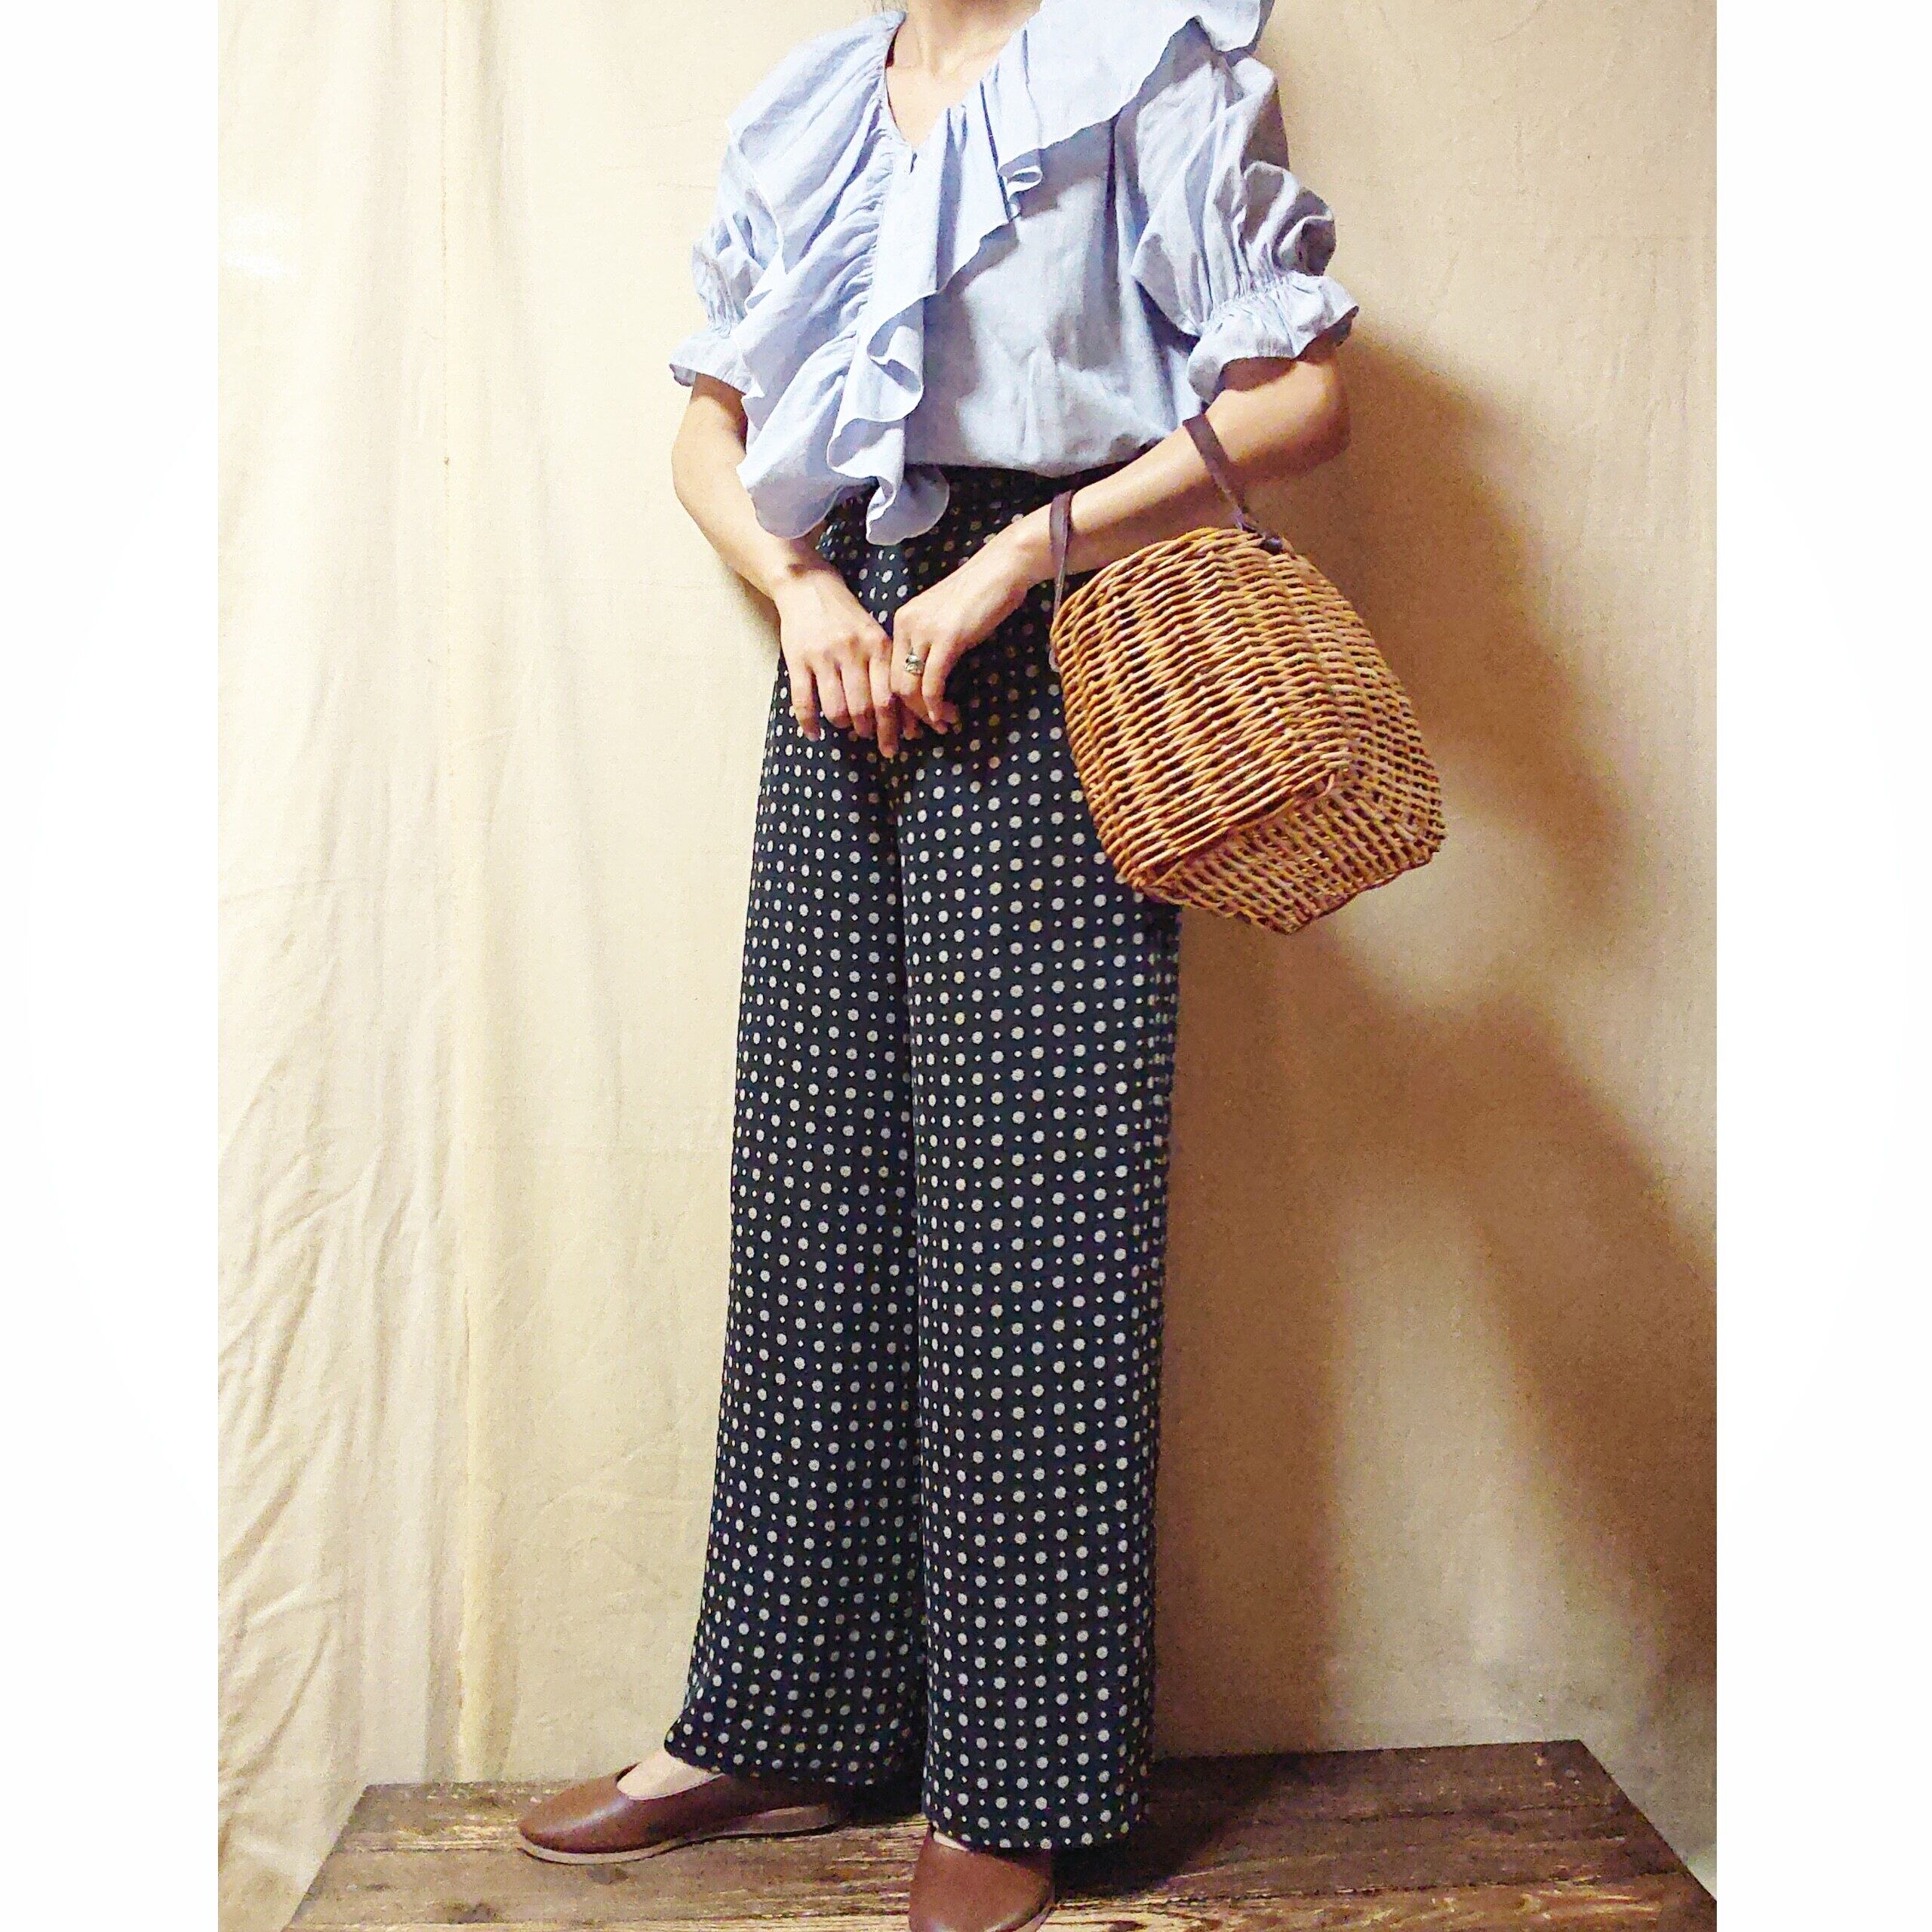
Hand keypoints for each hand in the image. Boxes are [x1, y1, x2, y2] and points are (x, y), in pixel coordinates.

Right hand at [770, 562, 921, 756]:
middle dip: (871, 731)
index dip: (894, 725)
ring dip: (844, 725)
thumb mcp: (874, 635)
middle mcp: (852, 651)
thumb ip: (886, 669)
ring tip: (846, 726)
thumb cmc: (848, 618)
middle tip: (871, 740)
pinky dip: (809, 723)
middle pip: (865, 707)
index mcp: (877, 646)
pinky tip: (814, 733)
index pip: (889, 696)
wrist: (810, 587)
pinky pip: (804, 701)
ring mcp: (823, 656)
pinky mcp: (797, 659)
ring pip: (837, 708)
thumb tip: (905, 712)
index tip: (898, 743)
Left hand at [889, 515, 1052, 732]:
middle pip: (894, 682)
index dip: (900, 699)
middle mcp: (906, 625)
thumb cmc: (980, 594)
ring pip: (909, 687)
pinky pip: (932, 684)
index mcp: (902, 620)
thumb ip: (932, 643)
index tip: (916, 717)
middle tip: (927, 729)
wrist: (1001, 569)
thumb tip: (931, 678)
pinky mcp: (947, 639)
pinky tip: (947, 716)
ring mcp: (925, 632)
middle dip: (909, 713)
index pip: (889, 669)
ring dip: (925, 714)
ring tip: (943, 724)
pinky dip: (937, 706)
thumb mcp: (945, 619)